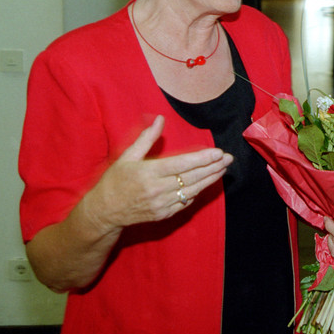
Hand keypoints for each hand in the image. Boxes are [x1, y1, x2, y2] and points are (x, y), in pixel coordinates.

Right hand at [83, 115, 232, 231]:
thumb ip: (146, 138)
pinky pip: (185, 202)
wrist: (104, 211)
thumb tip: (160, 119)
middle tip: (229, 158)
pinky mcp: (164, 214)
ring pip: (192, 191)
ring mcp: (161, 204)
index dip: (202, 159)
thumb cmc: (115, 181)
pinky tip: (207, 182)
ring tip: (223, 169)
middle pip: (192, 178)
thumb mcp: (127, 157)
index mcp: (148, 173)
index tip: (218, 153)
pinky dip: (197, 192)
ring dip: (210, 179)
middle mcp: (157, 189)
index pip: (182, 165)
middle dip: (213, 167)